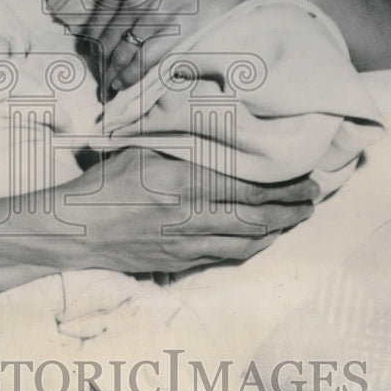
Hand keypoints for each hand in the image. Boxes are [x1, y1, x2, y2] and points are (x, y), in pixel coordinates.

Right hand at [45, 147, 318, 271]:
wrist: (76, 229)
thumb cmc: (106, 182)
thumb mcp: (143, 149)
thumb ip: (181, 143)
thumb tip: (217, 129)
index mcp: (183, 181)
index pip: (247, 183)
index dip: (282, 182)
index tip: (305, 174)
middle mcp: (191, 215)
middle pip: (256, 214)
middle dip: (291, 206)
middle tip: (314, 196)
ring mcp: (187, 242)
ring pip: (248, 240)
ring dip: (279, 228)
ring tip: (298, 216)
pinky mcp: (180, 261)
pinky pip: (228, 256)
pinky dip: (254, 246)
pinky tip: (264, 237)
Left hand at [78, 0, 295, 99]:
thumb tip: (117, 20)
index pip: (97, 23)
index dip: (91, 45)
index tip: (92, 57)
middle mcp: (135, 0)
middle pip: (106, 42)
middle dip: (100, 64)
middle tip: (99, 79)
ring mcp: (155, 17)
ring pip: (122, 55)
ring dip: (112, 75)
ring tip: (110, 88)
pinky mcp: (176, 31)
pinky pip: (145, 60)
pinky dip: (131, 76)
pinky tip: (125, 84)